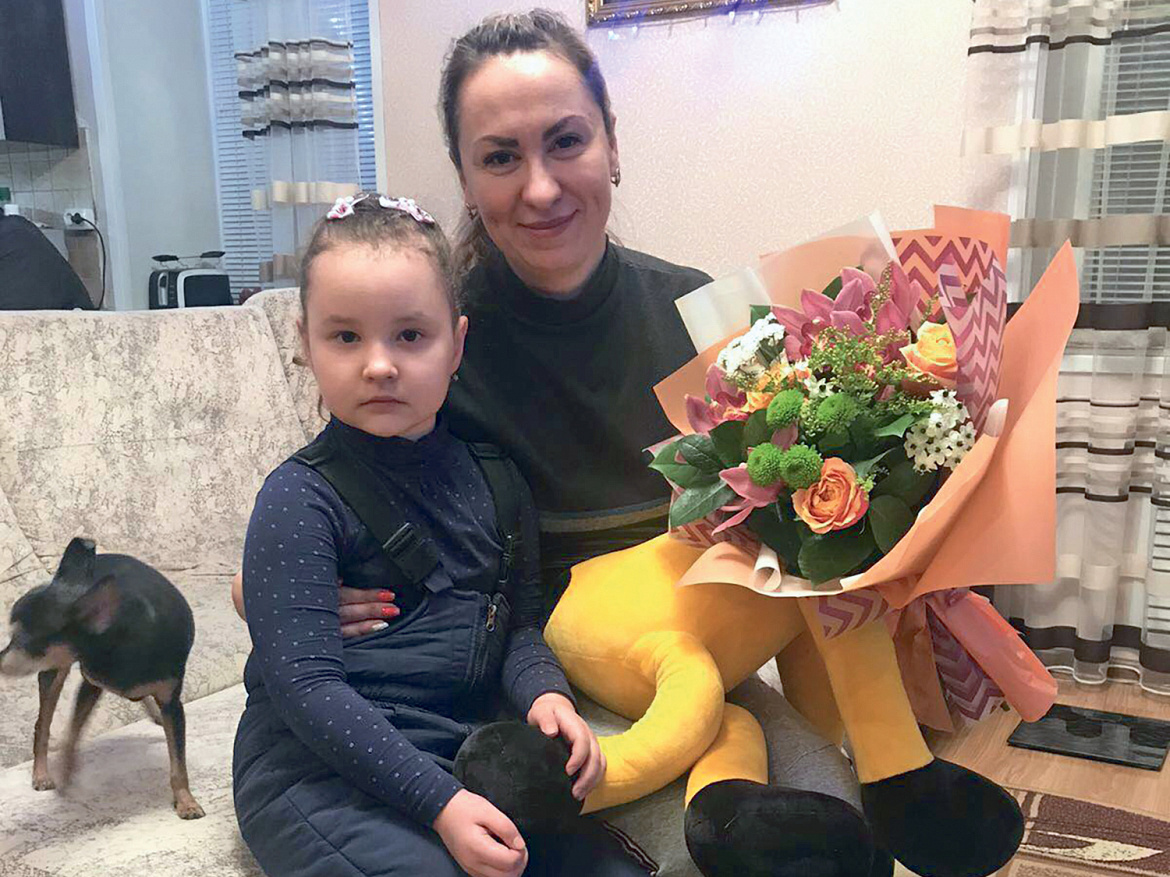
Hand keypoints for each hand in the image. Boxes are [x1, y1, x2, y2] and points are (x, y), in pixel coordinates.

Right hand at [230, 570, 398, 637]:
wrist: (251, 596)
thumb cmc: (282, 580)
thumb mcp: (298, 572)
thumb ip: (322, 576)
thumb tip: (342, 577)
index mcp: (313, 591)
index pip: (346, 595)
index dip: (368, 595)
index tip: (390, 594)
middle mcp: (314, 607)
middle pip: (350, 608)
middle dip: (373, 607)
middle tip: (396, 606)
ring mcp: (314, 622)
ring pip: (346, 623)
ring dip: (369, 620)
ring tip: (390, 618)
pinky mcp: (314, 633)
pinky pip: (340, 636)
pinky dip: (358, 632)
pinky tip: (376, 628)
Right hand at [433, 789, 526, 876]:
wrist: (444, 810)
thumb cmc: (464, 808)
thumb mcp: (488, 810)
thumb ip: (507, 828)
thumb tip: (520, 845)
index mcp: (478, 848)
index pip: (509, 863)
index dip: (520, 852)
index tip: (517, 840)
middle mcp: (473, 863)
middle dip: (518, 863)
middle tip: (517, 846)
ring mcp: (470, 868)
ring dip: (510, 868)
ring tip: (509, 850)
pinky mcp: (469, 868)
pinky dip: (500, 870)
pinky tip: (500, 855)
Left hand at [527, 692, 605, 799]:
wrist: (555, 710)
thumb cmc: (547, 713)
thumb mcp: (541, 712)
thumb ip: (545, 720)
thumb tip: (551, 732)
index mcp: (576, 724)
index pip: (582, 740)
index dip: (578, 757)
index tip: (567, 771)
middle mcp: (588, 734)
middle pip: (595, 756)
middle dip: (587, 776)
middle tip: (575, 793)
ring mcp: (592, 744)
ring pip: (600, 763)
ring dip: (592, 781)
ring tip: (578, 796)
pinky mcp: (591, 753)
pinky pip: (599, 767)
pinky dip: (594, 780)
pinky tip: (583, 791)